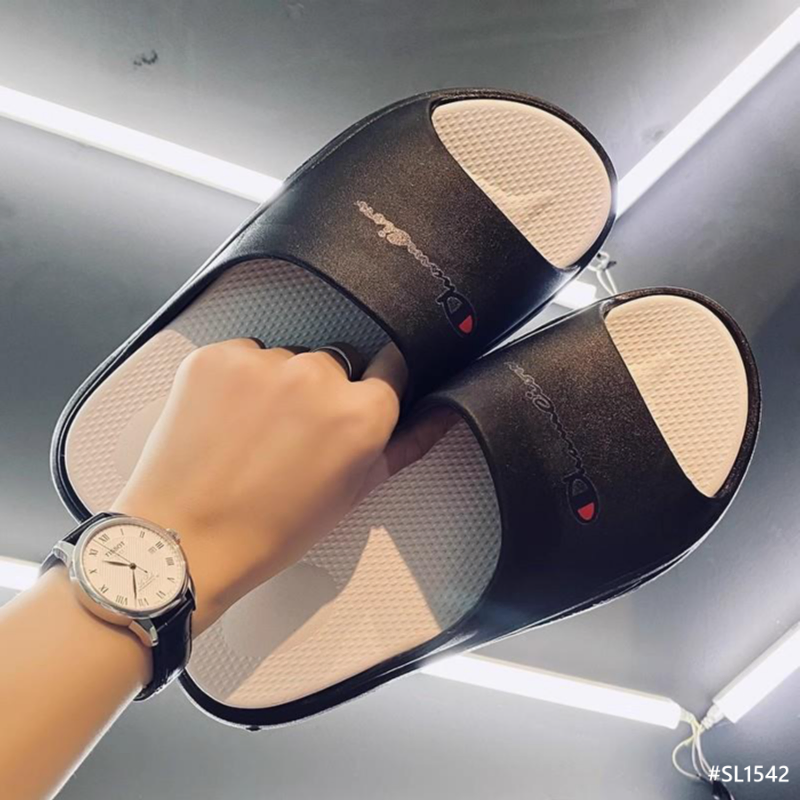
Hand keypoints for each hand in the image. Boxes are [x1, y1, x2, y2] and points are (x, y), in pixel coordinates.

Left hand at [111, 340, 426, 633]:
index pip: (391, 366)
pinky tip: (225, 418)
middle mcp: (320, 376)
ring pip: (289, 357)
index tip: (348, 407)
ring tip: (252, 430)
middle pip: (338, 360)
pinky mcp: (219, 355)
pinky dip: (239, 378)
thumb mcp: (353, 493)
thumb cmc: (273, 527)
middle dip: (324, 388)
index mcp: (363, 413)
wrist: (186, 537)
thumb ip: (404, 446)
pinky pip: (246, 353)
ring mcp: (266, 362)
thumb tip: (443, 413)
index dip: (370, 388)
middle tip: (294, 431)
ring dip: (279, 382)